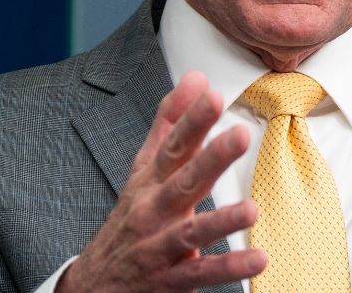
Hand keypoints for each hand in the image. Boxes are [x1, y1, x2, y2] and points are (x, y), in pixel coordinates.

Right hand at [58, 71, 266, 291]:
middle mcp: (153, 210)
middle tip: (240, 135)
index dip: (192, 121)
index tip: (213, 96)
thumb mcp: (145, 168)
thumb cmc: (131, 219)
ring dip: (221, 221)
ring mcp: (159, 246)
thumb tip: (196, 78)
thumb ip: (170, 123)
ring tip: (251, 209)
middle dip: (210, 159)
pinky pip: (201, 274)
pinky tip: (256, 259)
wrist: (95, 283)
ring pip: (191, 231)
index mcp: (150, 181)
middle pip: (182, 181)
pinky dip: (228, 268)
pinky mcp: (169, 281)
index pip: (172, 145)